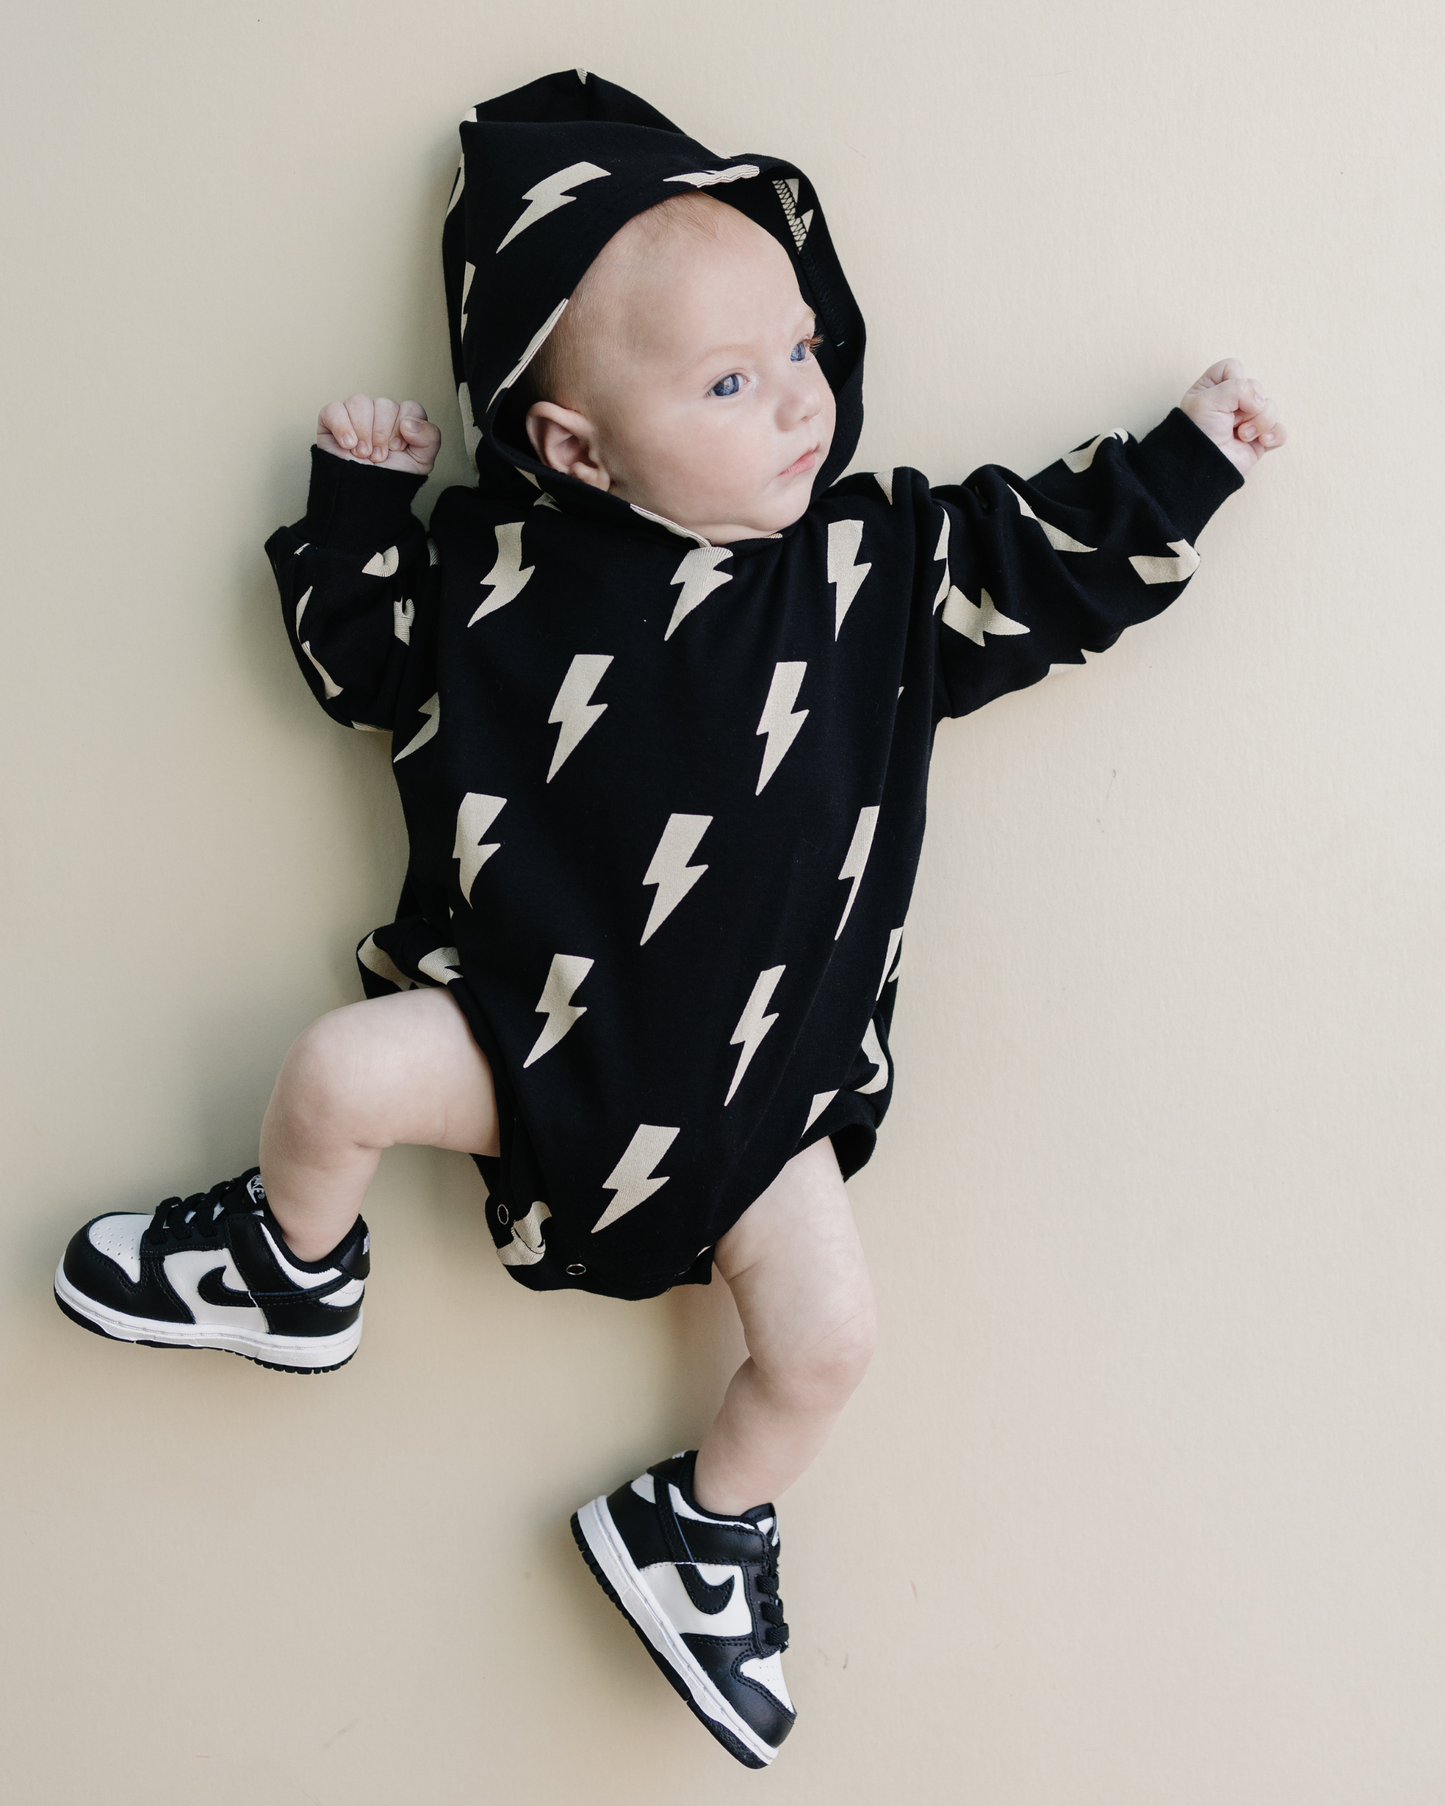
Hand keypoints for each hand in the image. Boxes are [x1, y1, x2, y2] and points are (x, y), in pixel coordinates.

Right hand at [316, 395, 439, 475]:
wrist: (363, 499)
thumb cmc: (390, 479)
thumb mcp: (420, 463)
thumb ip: (430, 438)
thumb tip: (410, 423)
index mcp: (402, 422)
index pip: (410, 408)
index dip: (404, 428)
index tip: (397, 448)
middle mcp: (379, 415)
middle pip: (385, 404)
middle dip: (382, 434)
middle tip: (378, 457)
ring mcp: (354, 416)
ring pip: (360, 402)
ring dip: (363, 431)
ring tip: (362, 453)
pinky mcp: (330, 421)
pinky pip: (334, 409)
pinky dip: (342, 426)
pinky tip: (348, 445)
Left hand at [1180, 359, 1286, 476]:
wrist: (1202, 468)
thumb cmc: (1198, 433)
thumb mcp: (1209, 400)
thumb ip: (1237, 387)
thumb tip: (1260, 401)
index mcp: (1213, 389)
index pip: (1233, 367)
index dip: (1233, 379)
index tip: (1222, 397)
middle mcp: (1231, 403)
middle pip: (1257, 386)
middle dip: (1247, 405)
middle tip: (1230, 422)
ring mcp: (1247, 421)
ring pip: (1270, 407)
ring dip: (1258, 422)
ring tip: (1241, 436)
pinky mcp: (1259, 440)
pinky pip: (1280, 430)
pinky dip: (1274, 435)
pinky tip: (1262, 441)